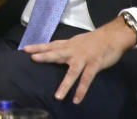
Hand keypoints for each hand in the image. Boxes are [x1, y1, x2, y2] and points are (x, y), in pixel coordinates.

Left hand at [22, 17, 136, 102]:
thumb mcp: (76, 42)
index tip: (24, 48)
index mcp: (68, 45)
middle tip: (32, 58)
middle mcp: (73, 50)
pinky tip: (76, 99)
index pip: (51, 45)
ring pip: (72, 72)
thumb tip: (54, 51)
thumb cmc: (93, 41)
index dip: (38, 47)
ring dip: (65, 84)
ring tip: (57, 96)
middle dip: (45, 55)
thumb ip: (65, 47)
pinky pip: (87, 79)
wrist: (112, 37)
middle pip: (57, 53)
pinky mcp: (94, 65)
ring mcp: (84, 58)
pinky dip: (82, 90)